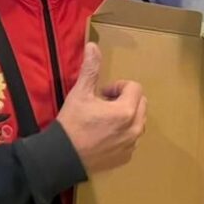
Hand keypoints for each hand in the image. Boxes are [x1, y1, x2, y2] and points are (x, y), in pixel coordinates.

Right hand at [55, 42, 146, 175]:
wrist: (63, 157)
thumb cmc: (72, 123)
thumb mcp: (80, 93)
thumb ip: (91, 69)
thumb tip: (93, 46)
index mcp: (127, 110)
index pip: (135, 87)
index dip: (118, 86)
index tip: (102, 93)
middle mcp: (135, 128)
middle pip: (140, 103)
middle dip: (125, 99)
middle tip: (103, 104)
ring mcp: (131, 145)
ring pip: (138, 121)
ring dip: (126, 116)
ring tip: (104, 120)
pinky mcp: (126, 157)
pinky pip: (131, 139)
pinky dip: (123, 133)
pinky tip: (103, 136)